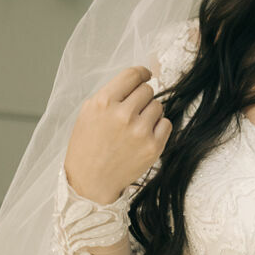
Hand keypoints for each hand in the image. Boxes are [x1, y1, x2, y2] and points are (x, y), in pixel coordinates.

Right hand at [64, 65, 172, 204]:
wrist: (91, 181)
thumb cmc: (88, 144)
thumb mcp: (89, 112)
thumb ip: (113, 93)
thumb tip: (139, 78)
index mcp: (103, 102)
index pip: (133, 75)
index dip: (142, 73)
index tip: (145, 75)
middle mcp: (123, 115)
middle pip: (147, 90)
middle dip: (141, 98)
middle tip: (131, 112)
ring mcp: (140, 131)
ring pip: (158, 106)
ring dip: (149, 113)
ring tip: (134, 127)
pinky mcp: (153, 147)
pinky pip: (166, 123)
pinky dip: (158, 127)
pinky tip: (143, 136)